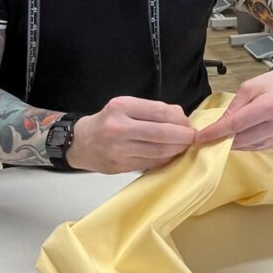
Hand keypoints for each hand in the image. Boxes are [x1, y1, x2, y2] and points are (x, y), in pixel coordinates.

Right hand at [67, 96, 195, 173]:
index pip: (159, 111)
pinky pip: (151, 163)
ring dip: (177, 149)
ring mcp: (119, 149)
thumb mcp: (125, 106)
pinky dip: (165, 159)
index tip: (188, 123)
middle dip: (183, 136)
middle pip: (162, 133)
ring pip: (159, 151)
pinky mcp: (120, 166)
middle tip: (192, 137)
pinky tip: (170, 155)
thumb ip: (151, 110)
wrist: (80, 142)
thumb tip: (181, 117)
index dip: (179, 119)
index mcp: (121, 107)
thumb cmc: (107, 122)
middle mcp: (118, 127)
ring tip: (184, 146)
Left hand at [196, 66, 272, 150]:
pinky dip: (244, 144)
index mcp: (270, 106)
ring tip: (220, 137)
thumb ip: (235, 106)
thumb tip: (220, 125)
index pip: (237, 124)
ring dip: (232, 143)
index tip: (200, 137)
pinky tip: (238, 136)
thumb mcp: (252, 86)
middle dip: (221, 140)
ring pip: (248, 146)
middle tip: (206, 138)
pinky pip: (257, 147)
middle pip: (241, 138)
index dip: (216, 132)